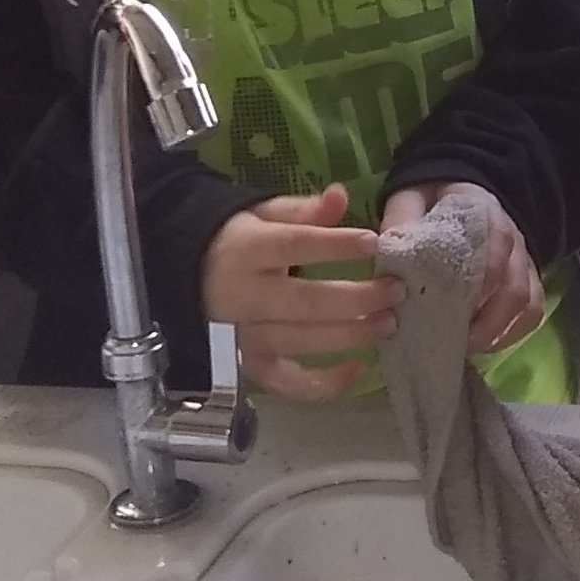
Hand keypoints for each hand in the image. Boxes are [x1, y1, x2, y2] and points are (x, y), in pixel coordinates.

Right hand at [201, 185, 397, 401]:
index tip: (373, 242)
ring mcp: (246, 338)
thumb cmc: (236, 243)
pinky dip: (326, 384)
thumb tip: (340, 196)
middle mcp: (245, 298)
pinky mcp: (251, 368)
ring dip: (351, 335)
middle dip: (356, 298)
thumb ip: (302, 210)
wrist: (185, 279)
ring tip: (388, 322)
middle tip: (395, 290)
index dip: (334, 245)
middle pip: (305, 302)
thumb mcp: (261, 215)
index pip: (294, 246)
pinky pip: (289, 384)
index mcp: (247, 251)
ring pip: (302, 342)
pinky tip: (359, 368)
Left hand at [381, 182, 538, 360]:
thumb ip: (402, 221)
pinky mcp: (527, 281)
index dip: (481, 278)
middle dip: (488, 320)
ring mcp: (523, 261)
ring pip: (527, 303)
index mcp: (484, 212)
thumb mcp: (409, 201)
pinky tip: (484, 345)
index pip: (497, 242)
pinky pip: (532, 312)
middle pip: (515, 283)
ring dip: (499, 330)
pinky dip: (512, 334)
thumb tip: (388, 252)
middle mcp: (512, 236)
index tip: (452, 306)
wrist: (450, 196)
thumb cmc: (429, 205)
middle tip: (456, 341)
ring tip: (467, 347)